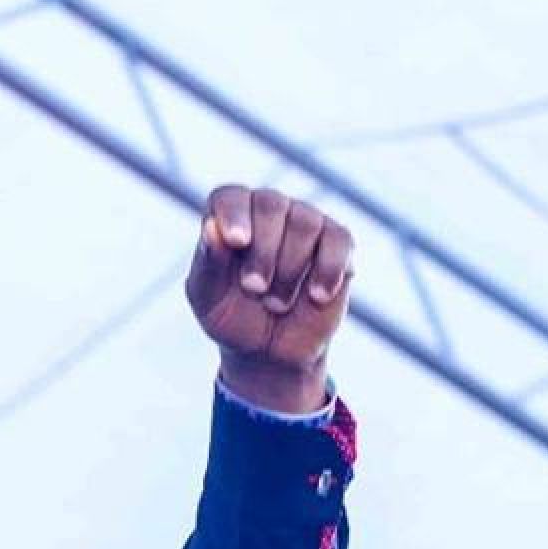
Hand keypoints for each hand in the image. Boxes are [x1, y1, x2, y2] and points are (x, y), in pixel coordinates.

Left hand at [185, 185, 354, 412]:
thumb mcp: (208, 297)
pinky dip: (328, 269)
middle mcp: (268, 212)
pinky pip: (340, 240)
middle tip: (254, 288)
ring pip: (305, 222)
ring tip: (276, 303)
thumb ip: (208, 262)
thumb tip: (211, 226)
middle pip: (270, 203)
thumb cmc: (231, 317)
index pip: (230, 196)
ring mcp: (304, 223)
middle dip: (262, 252)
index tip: (237, 243)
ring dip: (289, 269)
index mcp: (229, 219)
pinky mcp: (336, 244)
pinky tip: (317, 295)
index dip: (233, 214)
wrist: (268, 352)